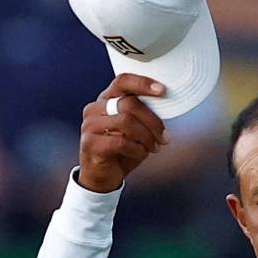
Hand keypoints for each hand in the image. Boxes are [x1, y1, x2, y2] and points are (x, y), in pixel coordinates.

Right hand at [78, 74, 168, 191]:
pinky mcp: (90, 144)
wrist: (102, 176)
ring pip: (126, 122)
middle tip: (164, 137)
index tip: (162, 90)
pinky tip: (141, 154)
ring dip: (147, 137)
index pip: (122, 81)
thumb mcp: (134, 128)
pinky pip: (120, 142)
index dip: (142, 83)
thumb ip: (142, 115)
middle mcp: (94, 109)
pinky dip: (137, 149)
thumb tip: (168, 106)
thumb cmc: (121, 149)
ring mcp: (90, 126)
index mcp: (106, 100)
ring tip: (154, 147)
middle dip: (153, 121)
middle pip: (129, 104)